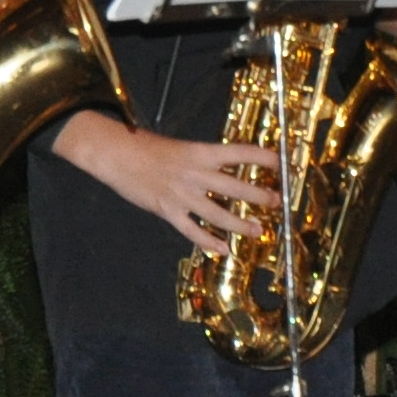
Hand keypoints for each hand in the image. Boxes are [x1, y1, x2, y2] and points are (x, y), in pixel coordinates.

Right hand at [59, 116, 281, 253]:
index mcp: (200, 152)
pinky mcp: (167, 211)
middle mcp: (195, 173)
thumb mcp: (180, 148)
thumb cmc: (146, 148)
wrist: (115, 154)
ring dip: (241, 224)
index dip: (263, 158)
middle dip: (260, 196)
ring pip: (219, 214)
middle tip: (277, 202)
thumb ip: (202, 161)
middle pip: (236, 187)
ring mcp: (182, 194)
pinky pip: (193, 231)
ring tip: (258, 230)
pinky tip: (223, 249)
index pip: (240, 153)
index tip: (281, 162)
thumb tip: (226, 169)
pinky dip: (209, 242)